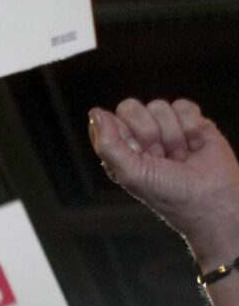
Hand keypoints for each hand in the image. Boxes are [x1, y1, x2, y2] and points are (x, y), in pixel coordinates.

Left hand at [89, 99, 238, 266]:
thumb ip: (107, 143)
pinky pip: (183, 106)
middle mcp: (140, 136)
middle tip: (160, 157)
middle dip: (147, 134)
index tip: (138, 155)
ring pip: (159, 106)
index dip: (124, 135)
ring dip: (172, 136)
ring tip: (179, 157)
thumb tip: (95, 112)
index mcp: (120, 148)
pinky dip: (191, 127)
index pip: (109, 119)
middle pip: (131, 107)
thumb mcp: (128, 173)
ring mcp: (166, 127)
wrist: (211, 199)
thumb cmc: (168, 194)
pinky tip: (194, 146)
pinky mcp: (192, 121)